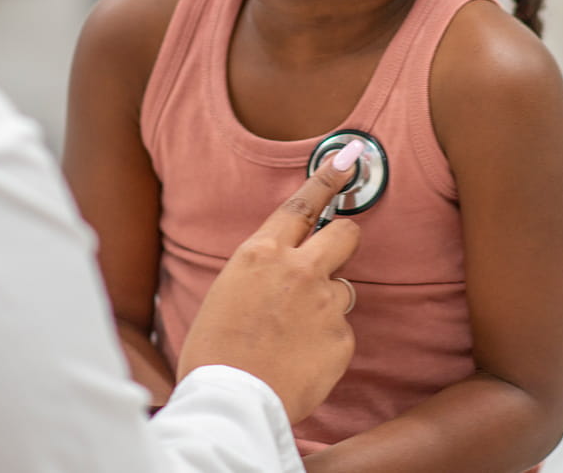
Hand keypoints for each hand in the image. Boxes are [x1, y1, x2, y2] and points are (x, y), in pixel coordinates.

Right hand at [175, 155, 361, 422]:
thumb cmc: (214, 351)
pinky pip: (342, 331)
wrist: (230, 401)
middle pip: (344, 233)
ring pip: (344, 288)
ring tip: (295, 335)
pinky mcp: (343, 338)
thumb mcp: (226, 293)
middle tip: (332, 257)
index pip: (301, 204)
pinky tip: (300, 360)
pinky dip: (326, 343)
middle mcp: (298, 269)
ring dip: (328, 303)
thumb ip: (262, 272)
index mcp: (260, 253)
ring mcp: (325, 303)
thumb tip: (283, 270)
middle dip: (343, 239)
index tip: (348, 159)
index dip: (327, 179)